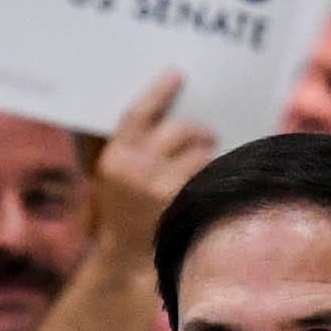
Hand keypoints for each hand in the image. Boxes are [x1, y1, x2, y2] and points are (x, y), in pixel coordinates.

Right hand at [94, 71, 217, 257]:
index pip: (138, 114)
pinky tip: (215, 179)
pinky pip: (207, 177)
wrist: (123, 257)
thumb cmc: (126, 210)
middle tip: (209, 136)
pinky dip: (214, 175)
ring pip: (198, 153)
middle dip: (198, 131)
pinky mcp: (178, 205)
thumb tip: (177, 114)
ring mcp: (156, 188)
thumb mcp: (119, 175)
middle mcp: (134, 169)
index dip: (159, 91)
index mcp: (115, 157)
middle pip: (177, 130)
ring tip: (208, 162)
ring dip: (208, 155)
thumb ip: (137, 147)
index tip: (177, 74)